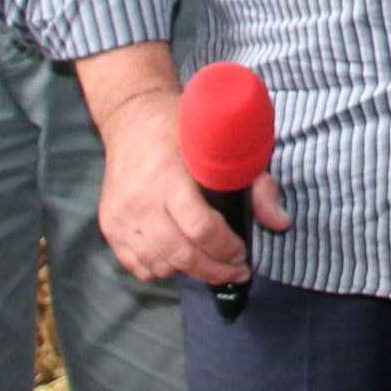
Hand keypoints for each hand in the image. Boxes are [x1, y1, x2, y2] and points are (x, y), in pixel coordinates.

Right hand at [79, 43, 291, 287]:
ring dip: (190, 273)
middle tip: (236, 270)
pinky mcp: (109, 223)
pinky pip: (137, 265)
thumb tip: (281, 223)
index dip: (226, 249)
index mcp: (169, 177)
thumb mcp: (227, 149)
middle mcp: (139, 200)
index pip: (201, 229)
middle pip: (181, 255)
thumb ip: (257, 187)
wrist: (134, 118)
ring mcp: (120, 215)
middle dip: (215, 270)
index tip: (242, 253)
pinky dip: (162, 270)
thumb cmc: (186, 132)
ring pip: (159, 265)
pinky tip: (182, 262)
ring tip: (212, 265)